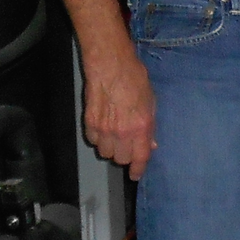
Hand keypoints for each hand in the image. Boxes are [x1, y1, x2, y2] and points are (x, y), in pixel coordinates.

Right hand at [82, 44, 157, 179]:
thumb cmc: (134, 78)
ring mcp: (104, 128)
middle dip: (125, 155)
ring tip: (114, 135)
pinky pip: (93, 140)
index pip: (139, 158)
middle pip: (121, 159)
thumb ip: (149, 126)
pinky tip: (103, 127)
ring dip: (111, 148)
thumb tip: (150, 143)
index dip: (138, 170)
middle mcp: (122, 132)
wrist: (110, 64)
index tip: (135, 175)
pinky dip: (98, 138)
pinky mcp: (89, 122)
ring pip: (105, 152)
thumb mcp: (151, 102)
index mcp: (141, 128)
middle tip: (127, 145)